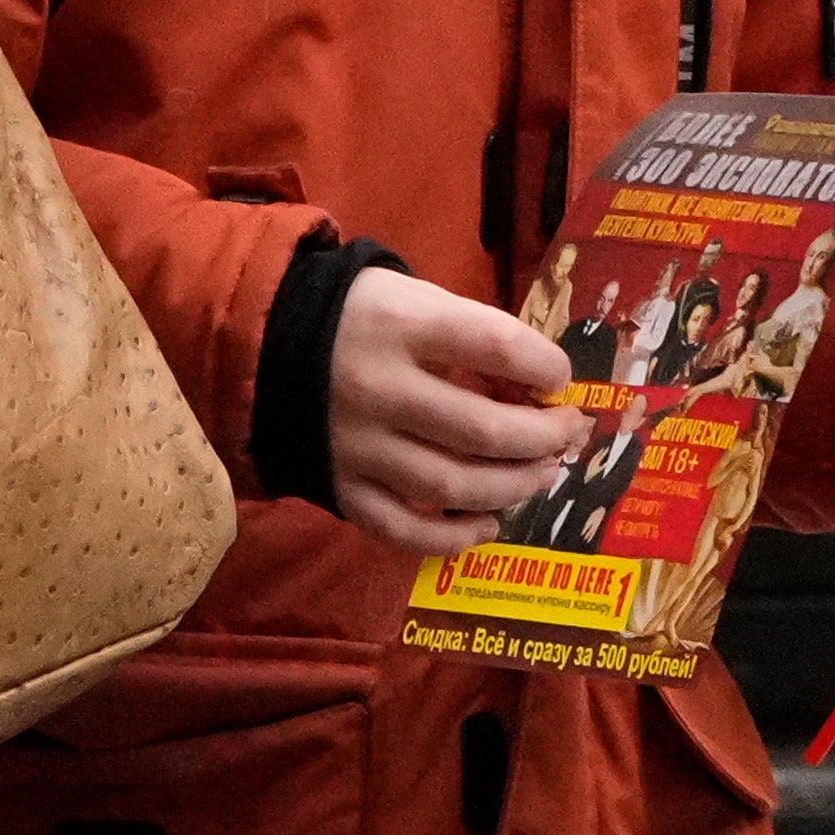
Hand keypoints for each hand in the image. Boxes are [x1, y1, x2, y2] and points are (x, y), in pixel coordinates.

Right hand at [329, 270, 583, 552]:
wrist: (267, 343)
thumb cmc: (364, 316)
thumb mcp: (417, 298)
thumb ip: (473, 336)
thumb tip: (541, 389)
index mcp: (402, 325)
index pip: (497, 347)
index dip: (546, 367)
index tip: (560, 378)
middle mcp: (380, 389)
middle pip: (484, 430)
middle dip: (543, 438)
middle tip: (567, 434)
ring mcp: (358, 446)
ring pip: (452, 484)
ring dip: (512, 486)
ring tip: (541, 475)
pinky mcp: (341, 489)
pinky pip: (404, 528)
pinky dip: (453, 536)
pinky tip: (487, 524)